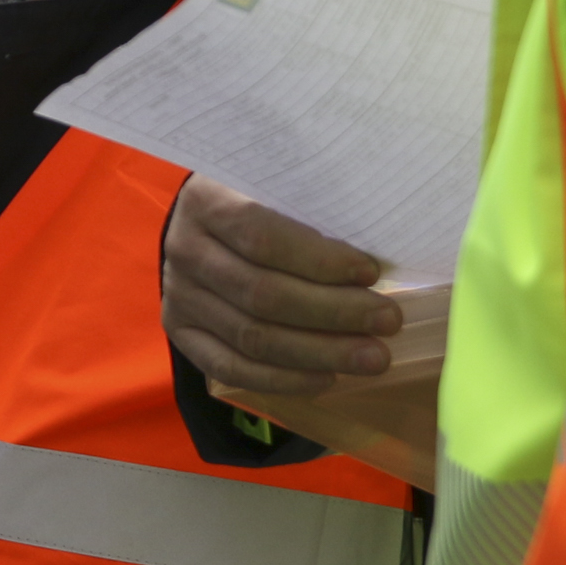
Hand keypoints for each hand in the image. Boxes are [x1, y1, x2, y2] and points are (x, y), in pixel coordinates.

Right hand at [161, 177, 397, 395]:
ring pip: (252, 337)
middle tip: (387, 321)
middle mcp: (185, 250)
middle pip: (263, 294)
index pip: (264, 237)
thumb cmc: (255, 199)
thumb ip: (312, 210)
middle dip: (334, 312)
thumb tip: (371, 263)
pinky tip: (326, 378)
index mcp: (207, 202)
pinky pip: (230, 368)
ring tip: (371, 357)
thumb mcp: (276, 185)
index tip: (371, 272)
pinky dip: (282, 379)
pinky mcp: (180, 331)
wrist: (200, 221)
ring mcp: (178, 296)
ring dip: (318, 352)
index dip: (320, 260)